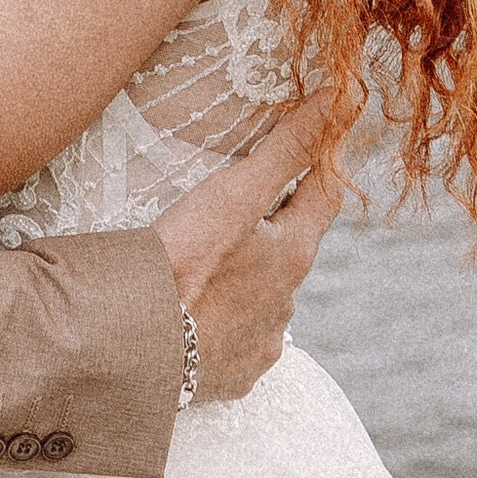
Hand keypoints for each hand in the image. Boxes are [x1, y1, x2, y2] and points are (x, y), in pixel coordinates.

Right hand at [152, 93, 343, 403]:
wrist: (137, 346)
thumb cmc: (184, 263)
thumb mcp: (235, 194)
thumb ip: (287, 149)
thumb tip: (339, 100)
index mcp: (293, 255)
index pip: (323, 196)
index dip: (320, 166)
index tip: (316, 145)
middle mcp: (287, 304)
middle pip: (290, 253)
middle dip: (272, 232)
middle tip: (238, 213)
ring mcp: (261, 345)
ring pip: (264, 302)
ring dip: (245, 284)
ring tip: (205, 272)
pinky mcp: (233, 378)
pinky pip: (237, 346)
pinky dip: (223, 329)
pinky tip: (195, 321)